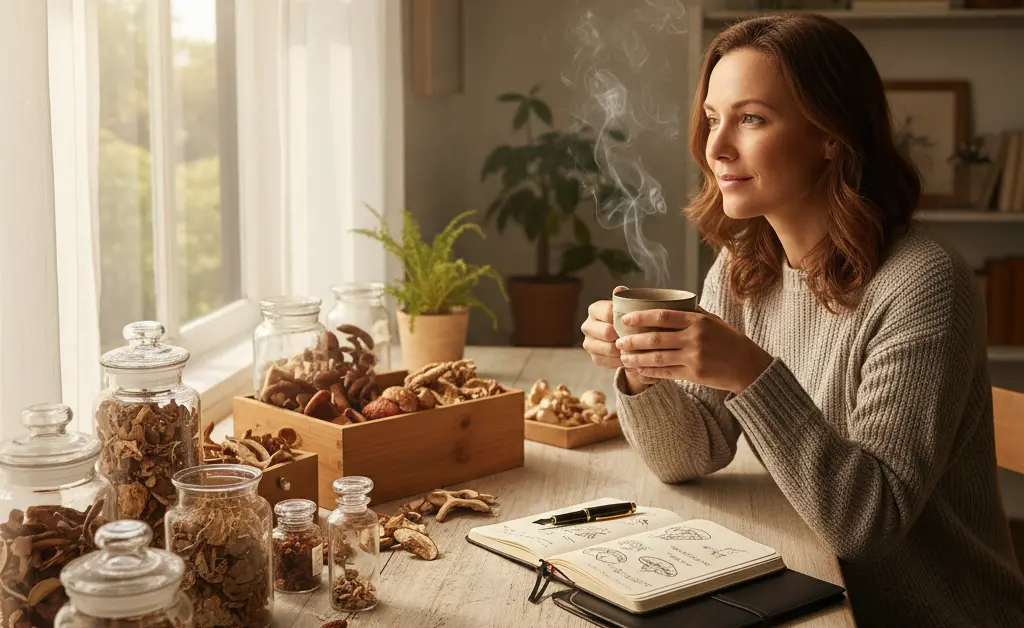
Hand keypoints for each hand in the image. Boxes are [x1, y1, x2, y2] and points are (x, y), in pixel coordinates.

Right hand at [580, 286, 656, 386]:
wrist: (622, 335)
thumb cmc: (627, 318)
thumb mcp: (627, 306)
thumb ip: (625, 298)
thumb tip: (620, 289)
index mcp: (594, 309)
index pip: (607, 313)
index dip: (623, 319)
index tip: (636, 322)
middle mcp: (587, 326)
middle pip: (606, 332)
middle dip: (623, 335)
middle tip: (639, 336)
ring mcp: (588, 343)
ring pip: (608, 349)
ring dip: (624, 350)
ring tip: (637, 348)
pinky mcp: (594, 357)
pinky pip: (609, 362)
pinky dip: (621, 361)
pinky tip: (631, 356)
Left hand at [614, 307, 773, 394]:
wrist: (749, 366)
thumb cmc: (730, 341)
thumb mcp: (714, 321)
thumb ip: (693, 312)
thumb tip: (670, 302)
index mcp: (698, 321)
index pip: (663, 316)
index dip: (641, 317)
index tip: (625, 318)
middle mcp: (695, 338)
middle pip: (655, 339)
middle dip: (633, 340)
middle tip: (618, 340)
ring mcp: (694, 358)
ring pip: (657, 358)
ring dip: (636, 357)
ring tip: (623, 356)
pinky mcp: (694, 375)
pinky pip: (665, 373)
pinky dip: (649, 370)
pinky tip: (638, 368)